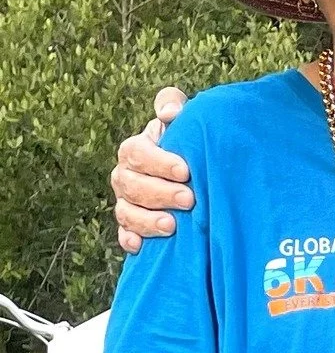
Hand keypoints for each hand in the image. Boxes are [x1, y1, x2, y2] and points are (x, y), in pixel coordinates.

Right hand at [112, 87, 192, 254]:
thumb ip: (174, 105)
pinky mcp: (131, 226)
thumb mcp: (184, 121)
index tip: (186, 171)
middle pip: (131, 185)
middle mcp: (125, 176)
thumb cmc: (187, 145)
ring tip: (172, 226)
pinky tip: (142, 247)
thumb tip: (169, 111)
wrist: (193, 176)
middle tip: (189, 199)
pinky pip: (124, 235)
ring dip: (147, 221)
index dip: (159, 163)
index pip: (138, 153)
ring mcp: (126, 202)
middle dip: (160, 193)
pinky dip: (131, 240)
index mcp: (136, 150)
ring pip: (126, 212)